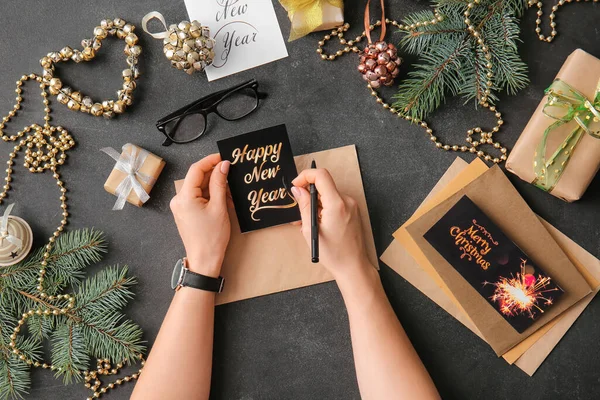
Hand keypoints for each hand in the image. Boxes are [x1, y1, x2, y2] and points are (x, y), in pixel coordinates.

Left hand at [170, 154, 230, 276]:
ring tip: (231, 193)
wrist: (204, 260)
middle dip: (215, 175)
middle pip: (197, 178)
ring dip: (215, 187)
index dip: (211, 160)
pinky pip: (198, 197)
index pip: (196, 169)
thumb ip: (220, 183)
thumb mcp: (219, 207)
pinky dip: (211, 196)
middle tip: (232, 174)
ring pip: (199, 188)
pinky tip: (224, 200)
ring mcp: (181, 206)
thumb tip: (223, 165)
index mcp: (184, 197)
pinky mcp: (186, 212)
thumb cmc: (211, 237)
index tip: (224, 157)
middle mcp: (179, 199)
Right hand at [291, 168, 371, 280]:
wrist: (353, 266)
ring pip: (328, 194)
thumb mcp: (311, 229)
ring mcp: (351, 205)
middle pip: (324, 185)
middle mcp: (347, 201)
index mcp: (336, 204)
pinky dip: (323, 208)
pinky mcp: (352, 211)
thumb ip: (304, 206)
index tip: (296, 185)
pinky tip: (317, 222)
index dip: (305, 176)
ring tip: (307, 221)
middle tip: (298, 208)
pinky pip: (334, 202)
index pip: (321, 175)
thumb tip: (298, 190)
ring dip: (315, 203)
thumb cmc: (334, 253)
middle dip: (308, 193)